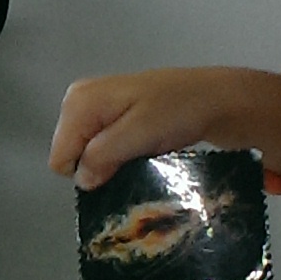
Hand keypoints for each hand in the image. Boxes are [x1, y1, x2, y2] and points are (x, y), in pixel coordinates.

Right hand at [49, 67, 280, 191]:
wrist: (218, 98)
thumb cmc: (178, 111)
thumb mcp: (138, 134)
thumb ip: (103, 155)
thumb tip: (81, 181)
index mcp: (80, 100)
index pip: (62, 157)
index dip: (88, 170)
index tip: (120, 166)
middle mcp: (82, 100)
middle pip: (73, 154)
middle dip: (98, 166)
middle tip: (135, 160)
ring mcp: (99, 108)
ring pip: (90, 155)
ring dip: (113, 164)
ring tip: (143, 157)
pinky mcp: (116, 117)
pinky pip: (105, 149)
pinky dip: (123, 157)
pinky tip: (145, 152)